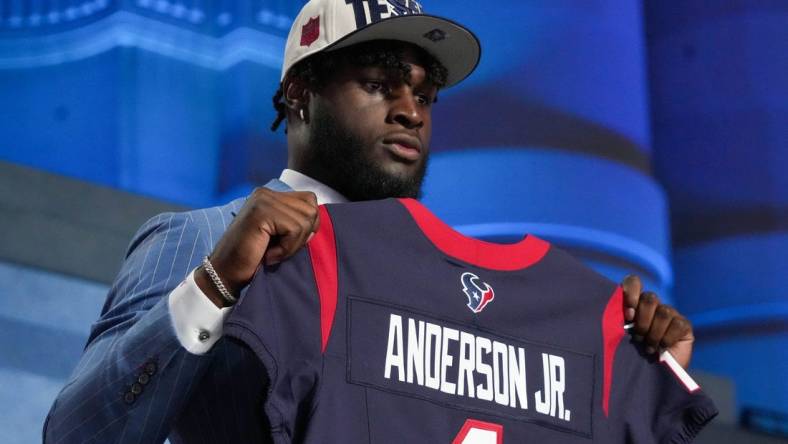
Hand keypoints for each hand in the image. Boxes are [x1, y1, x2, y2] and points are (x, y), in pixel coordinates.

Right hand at [195, 188, 319, 306]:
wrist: (225, 274)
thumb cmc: (254, 258)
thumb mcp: (280, 235)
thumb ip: (296, 221)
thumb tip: (319, 218)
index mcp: (271, 195)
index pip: (310, 200)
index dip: (309, 224)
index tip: (290, 242)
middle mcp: (266, 193)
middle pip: (311, 209)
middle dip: (302, 236)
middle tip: (280, 249)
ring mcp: (263, 200)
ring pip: (305, 220)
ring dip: (293, 245)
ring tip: (273, 252)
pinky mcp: (261, 212)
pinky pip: (295, 229)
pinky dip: (286, 248)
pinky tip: (269, 255)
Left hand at [622, 275, 693, 368]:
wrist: (653, 376)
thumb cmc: (632, 356)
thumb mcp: (619, 337)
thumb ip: (616, 321)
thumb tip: (612, 310)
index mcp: (634, 303)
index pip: (634, 282)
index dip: (631, 292)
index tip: (628, 314)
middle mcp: (653, 306)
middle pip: (650, 298)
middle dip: (642, 320)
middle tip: (638, 336)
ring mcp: (669, 314)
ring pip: (664, 312)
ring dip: (654, 333)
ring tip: (649, 346)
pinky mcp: (684, 325)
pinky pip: (677, 324)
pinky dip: (667, 338)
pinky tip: (662, 348)